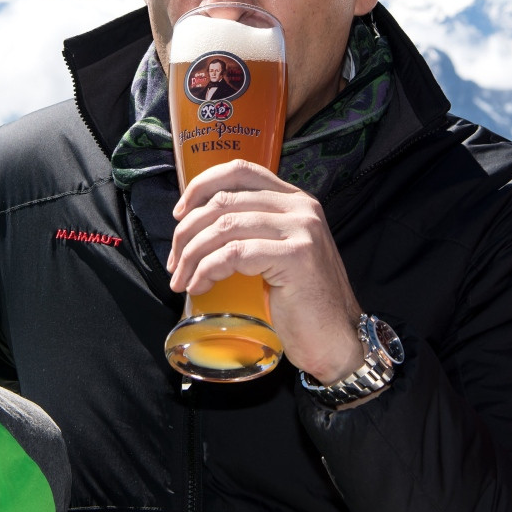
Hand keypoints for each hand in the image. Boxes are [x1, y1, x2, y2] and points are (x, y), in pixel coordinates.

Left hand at [167, 158, 363, 382]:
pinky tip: (199, 286)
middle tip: (174, 262)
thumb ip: (251, 231)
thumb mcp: (277, 253)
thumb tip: (195, 226)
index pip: (240, 170)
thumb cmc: (300, 303)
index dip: (201, 186)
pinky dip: (207, 270)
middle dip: (187, 232)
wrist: (337, 341)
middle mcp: (301, 208)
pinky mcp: (295, 257)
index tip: (179, 215)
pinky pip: (234, 254)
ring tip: (182, 280)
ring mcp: (301, 230)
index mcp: (295, 200)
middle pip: (224, 200)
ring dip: (192, 255)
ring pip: (224, 227)